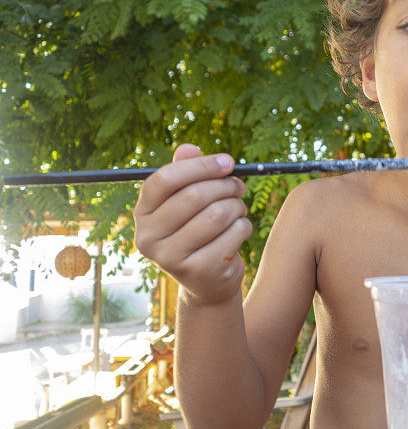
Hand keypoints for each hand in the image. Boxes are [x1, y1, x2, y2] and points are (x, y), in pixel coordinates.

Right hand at [133, 143, 252, 304]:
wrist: (207, 281)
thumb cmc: (198, 230)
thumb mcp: (188, 201)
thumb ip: (187, 172)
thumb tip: (189, 148)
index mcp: (142, 214)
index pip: (164, 179)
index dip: (201, 166)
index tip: (228, 161)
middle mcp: (148, 238)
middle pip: (194, 196)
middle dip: (225, 185)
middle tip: (239, 186)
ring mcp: (171, 259)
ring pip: (217, 214)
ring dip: (237, 206)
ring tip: (238, 209)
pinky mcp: (199, 271)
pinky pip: (234, 234)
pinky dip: (244, 226)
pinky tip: (239, 231)